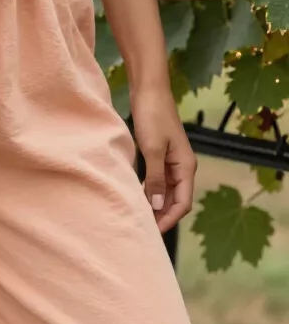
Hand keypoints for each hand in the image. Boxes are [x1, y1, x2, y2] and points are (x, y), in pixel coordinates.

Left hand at [130, 87, 195, 234]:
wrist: (149, 90)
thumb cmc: (152, 116)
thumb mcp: (153, 149)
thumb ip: (155, 178)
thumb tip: (156, 206)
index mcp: (186, 167)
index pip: (182, 203)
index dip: (169, 220)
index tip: (153, 233)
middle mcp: (182, 167)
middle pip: (175, 200)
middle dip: (162, 216)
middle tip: (143, 231)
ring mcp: (171, 161)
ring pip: (166, 192)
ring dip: (155, 206)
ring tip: (139, 219)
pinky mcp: (160, 155)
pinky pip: (158, 181)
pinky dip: (150, 192)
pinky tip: (137, 198)